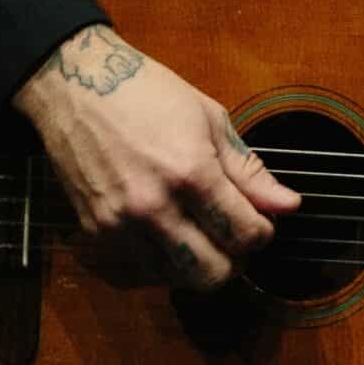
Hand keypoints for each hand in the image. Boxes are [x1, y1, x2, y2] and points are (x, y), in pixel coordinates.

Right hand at [10, 24, 299, 290]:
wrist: (74, 85)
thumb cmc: (147, 91)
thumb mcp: (208, 118)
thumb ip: (248, 169)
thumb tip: (289, 205)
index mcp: (191, 172)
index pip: (245, 234)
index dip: (263, 233)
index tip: (261, 220)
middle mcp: (155, 207)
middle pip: (213, 274)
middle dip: (234, 260)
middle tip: (234, 235)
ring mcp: (121, 224)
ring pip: (176, 279)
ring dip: (197, 263)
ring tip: (201, 232)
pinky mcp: (95, 232)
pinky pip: (139, 270)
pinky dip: (161, 261)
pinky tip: (168, 233)